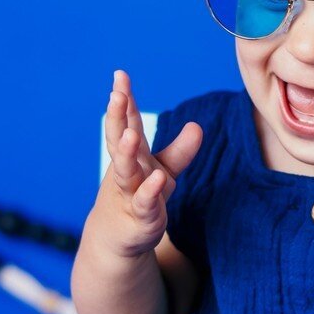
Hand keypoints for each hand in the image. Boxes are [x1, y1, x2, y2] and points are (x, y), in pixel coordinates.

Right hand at [96, 68, 201, 257]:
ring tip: (130, 135)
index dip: (124, 100)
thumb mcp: (163, 170)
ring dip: (126, 153)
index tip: (120, 76)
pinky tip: (157, 179)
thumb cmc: (141, 196)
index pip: (127, 123)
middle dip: (117, 118)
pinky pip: (145, 203)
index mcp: (132, 154)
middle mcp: (127, 169)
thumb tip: (197, 126)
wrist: (121, 237)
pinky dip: (150, 191)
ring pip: (126, 171)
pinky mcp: (141, 217)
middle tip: (116, 94)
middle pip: (119, 140)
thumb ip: (179, 150)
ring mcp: (130, 193)